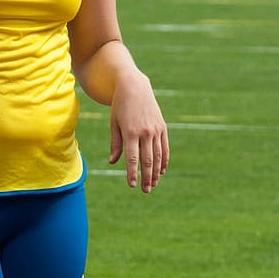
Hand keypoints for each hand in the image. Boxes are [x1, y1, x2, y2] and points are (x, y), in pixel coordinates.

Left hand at [108, 73, 168, 191]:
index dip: (132, 173)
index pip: (133, 159)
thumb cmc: (120, 107)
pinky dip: (164, 160)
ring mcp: (156, 130)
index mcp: (131, 132)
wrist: (134, 87)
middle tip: (145, 190)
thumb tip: (113, 162)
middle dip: (146, 177)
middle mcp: (145, 132)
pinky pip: (165, 147)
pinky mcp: (162, 127)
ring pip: (158, 156)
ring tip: (154, 184)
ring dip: (156, 172)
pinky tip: (161, 171)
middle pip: (147, 160)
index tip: (131, 185)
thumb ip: (115, 144)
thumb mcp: (114, 124)